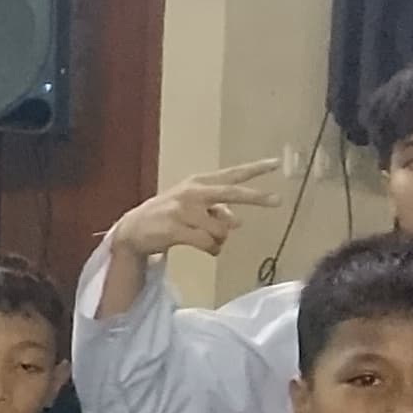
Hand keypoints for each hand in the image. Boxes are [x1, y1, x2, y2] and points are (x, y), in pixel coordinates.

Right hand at [113, 159, 285, 263]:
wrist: (134, 229)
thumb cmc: (169, 216)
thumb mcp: (193, 206)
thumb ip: (216, 210)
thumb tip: (236, 222)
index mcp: (199, 182)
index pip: (231, 174)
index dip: (254, 169)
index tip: (276, 164)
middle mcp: (193, 191)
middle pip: (232, 192)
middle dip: (256, 197)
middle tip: (278, 201)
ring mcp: (184, 209)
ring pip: (222, 229)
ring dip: (221, 240)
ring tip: (208, 240)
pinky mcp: (176, 228)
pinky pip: (208, 243)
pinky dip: (212, 249)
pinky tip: (207, 249)